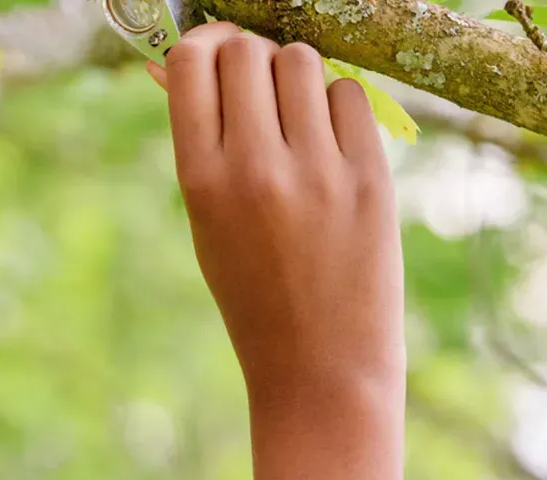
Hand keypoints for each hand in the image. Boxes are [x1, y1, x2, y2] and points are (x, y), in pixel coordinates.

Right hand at [147, 22, 404, 479]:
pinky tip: (332, 144)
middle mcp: (256, 168)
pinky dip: (337, 106)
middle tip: (258, 89)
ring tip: (297, 116)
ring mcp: (317, 172)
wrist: (321, 369)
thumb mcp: (206, 222)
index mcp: (200, 180)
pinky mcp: (370, 179)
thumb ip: (199, 142)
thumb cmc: (254, 294)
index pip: (193, 63)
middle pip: (247, 51)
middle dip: (250, 57)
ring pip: (302, 61)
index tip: (213, 54)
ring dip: (296, 74)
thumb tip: (176, 61)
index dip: (202, 44)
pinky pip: (350, 96)